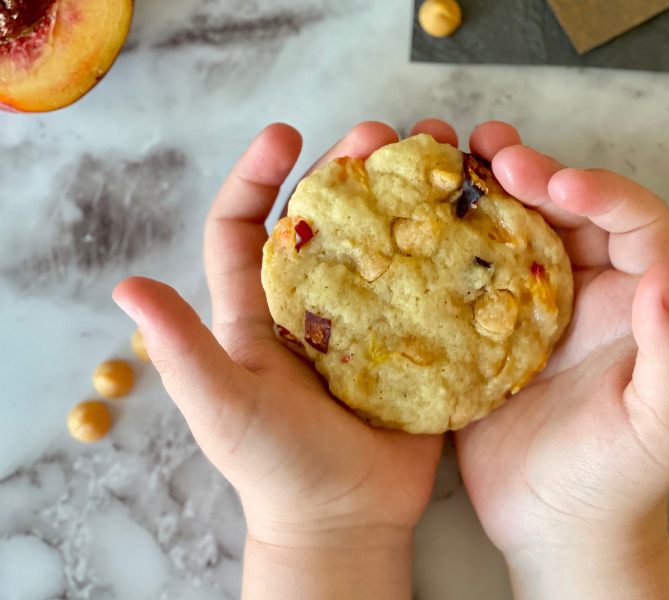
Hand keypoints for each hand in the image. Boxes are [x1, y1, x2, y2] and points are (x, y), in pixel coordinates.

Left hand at [112, 120, 455, 598]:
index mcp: (260, 307)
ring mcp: (365, 318)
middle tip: (383, 136)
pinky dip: (447, 250)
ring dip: (404, 197)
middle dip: (348, 169)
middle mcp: (311, 302)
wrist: (344, 518)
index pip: (245, 225)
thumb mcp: (223, 406)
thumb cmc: (276, 467)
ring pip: (380, 241)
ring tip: (438, 159)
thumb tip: (126, 286)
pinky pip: (427, 283)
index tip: (285, 134)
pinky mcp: (410, 339)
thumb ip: (182, 348)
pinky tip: (472, 220)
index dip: (257, 176)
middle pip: (324, 218)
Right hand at [454, 121, 668, 598]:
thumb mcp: (662, 425)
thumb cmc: (618, 480)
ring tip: (450, 160)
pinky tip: (418, 228)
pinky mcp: (481, 333)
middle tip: (489, 151)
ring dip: (483, 195)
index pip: (627, 222)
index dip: (596, 189)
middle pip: (560, 211)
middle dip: (530, 173)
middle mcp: (579, 294)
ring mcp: (525, 311)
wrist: (555, 526)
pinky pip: (463, 277)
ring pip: (508, 234)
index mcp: (630, 303)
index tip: (553, 181)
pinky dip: (444, 247)